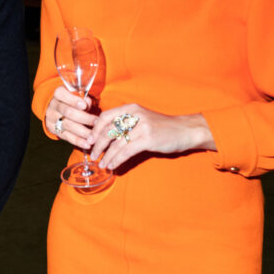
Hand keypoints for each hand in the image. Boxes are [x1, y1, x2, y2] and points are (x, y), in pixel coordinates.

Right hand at [44, 85, 96, 149]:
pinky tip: (87, 145)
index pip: (62, 94)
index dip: (73, 100)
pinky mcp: (54, 130)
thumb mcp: (77, 95)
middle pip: (68, 112)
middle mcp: (53, 106)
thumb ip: (83, 98)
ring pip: (68, 126)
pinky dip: (78, 141)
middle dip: (84, 118)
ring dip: (83, 132)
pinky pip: (67, 137)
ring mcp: (52, 119)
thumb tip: (88, 104)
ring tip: (95, 136)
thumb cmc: (72, 100)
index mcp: (58, 94)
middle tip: (97, 122)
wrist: (57, 109)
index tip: (84, 106)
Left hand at [89, 104, 215, 170]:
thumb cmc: (162, 127)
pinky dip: (117, 160)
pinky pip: (126, 151)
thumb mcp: (142, 119)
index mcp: (131, 108)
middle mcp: (134, 115)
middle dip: (97, 144)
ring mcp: (141, 126)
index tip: (89, 140)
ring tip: (102, 164)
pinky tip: (113, 165)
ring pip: (116, 143)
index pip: (105, 116)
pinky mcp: (148, 139)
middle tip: (92, 154)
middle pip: (108, 130)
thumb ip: (125, 124)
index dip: (95, 130)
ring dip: (106, 156)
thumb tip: (104, 136)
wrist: (185, 130)